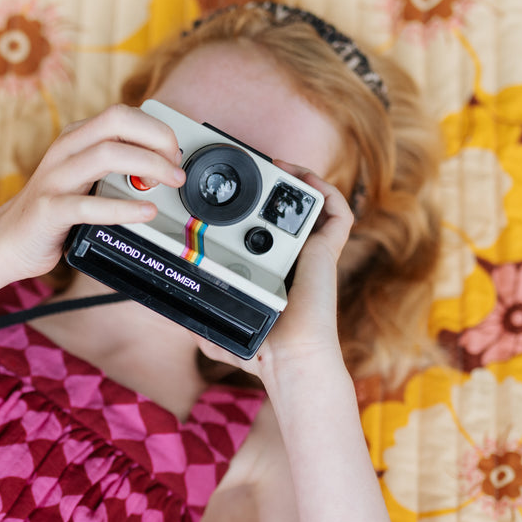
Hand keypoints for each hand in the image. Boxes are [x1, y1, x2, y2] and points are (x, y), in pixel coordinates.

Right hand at [0, 105, 185, 279]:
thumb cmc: (53, 212)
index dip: (156, 129)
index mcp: (75, 138)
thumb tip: (165, 168)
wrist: (5, 242)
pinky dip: (124, 208)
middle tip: (176, 166)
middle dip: (156, 138)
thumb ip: (115, 167)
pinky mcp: (49, 211)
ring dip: (148, 166)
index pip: (122, 114)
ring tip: (171, 184)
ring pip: (106, 155)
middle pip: (117, 122)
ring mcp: (55, 179)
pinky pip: (89, 205)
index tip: (174, 154)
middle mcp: (65, 151)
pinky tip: (147, 212)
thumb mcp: (84, 178)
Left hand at [195, 164, 354, 380]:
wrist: (287, 355)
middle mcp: (296, 258)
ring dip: (298, 180)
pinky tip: (305, 179)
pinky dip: (325, 191)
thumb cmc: (262, 351)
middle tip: (253, 170)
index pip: (268, 230)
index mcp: (274, 270)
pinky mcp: (329, 251)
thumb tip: (182, 322)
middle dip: (274, 185)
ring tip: (276, 165)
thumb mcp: (221, 334)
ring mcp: (314, 253)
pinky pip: (338, 213)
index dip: (257, 207)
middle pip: (289, 211)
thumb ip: (203, 326)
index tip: (234, 193)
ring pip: (314, 206)